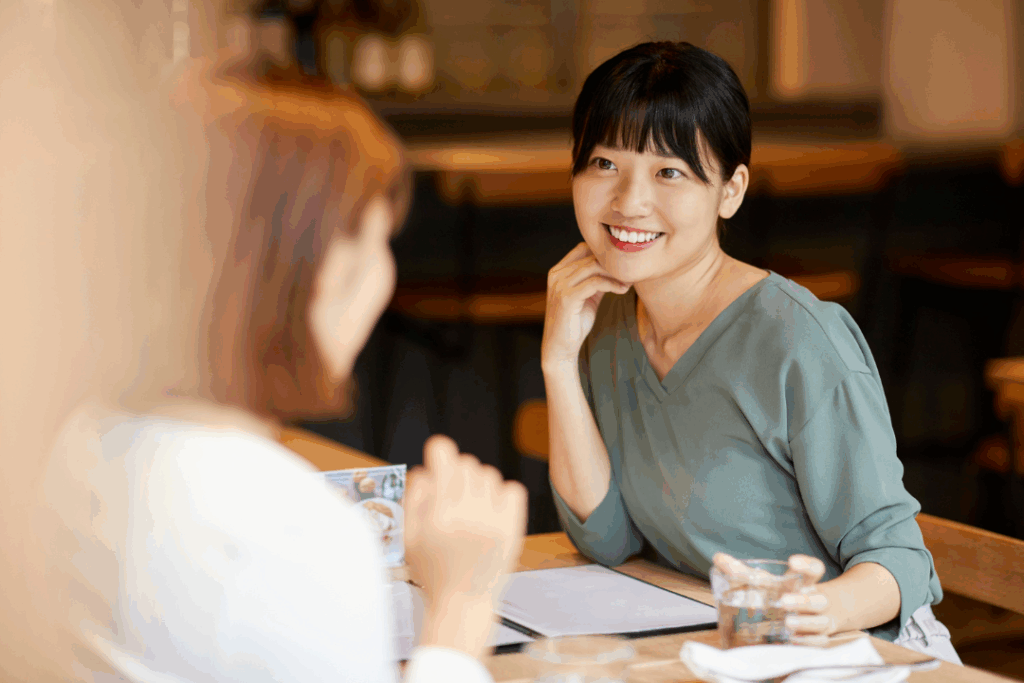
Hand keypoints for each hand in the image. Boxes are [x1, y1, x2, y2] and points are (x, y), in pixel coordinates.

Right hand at [404, 435, 527, 607]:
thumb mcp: (409, 538)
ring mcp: (493, 522)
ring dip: (478, 483)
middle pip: (467, 464)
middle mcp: (467, 516)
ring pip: (489, 475)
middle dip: (456, 472)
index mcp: (438, 516)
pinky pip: (512, 489)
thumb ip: (414, 499)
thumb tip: (426, 469)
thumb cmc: (432, 572)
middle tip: (451, 491)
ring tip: (470, 506)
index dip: (439, 451)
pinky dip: (502, 493)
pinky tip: (490, 509)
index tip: (437, 453)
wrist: (463, 603)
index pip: (445, 460)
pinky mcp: (512, 529)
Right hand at [541, 243, 629, 369]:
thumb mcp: (587, 296)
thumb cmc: (574, 322)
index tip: (622, 264)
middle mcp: (556, 275)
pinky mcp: (567, 298)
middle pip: (590, 257)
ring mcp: (560, 285)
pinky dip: (612, 284)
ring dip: (615, 273)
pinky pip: (595, 283)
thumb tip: (617, 268)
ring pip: (593, 267)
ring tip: (629, 281)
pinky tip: (622, 290)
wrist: (560, 348)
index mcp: (558, 271)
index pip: (583, 248)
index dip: (604, 254)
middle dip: (613, 264)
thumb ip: (596, 279)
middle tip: (631, 272)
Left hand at [712, 552, 833, 645]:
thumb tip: (718, 558)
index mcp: (804, 583)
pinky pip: (819, 643)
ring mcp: (819, 621)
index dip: (807, 565)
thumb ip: (742, 572)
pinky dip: (807, 642)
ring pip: (821, 622)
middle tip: (784, 601)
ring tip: (788, 623)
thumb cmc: (782, 595)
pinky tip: (794, 640)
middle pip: (819, 599)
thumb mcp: (764, 582)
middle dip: (803, 600)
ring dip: (805, 623)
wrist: (810, 616)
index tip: (792, 562)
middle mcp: (816, 601)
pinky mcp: (817, 640)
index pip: (814, 570)